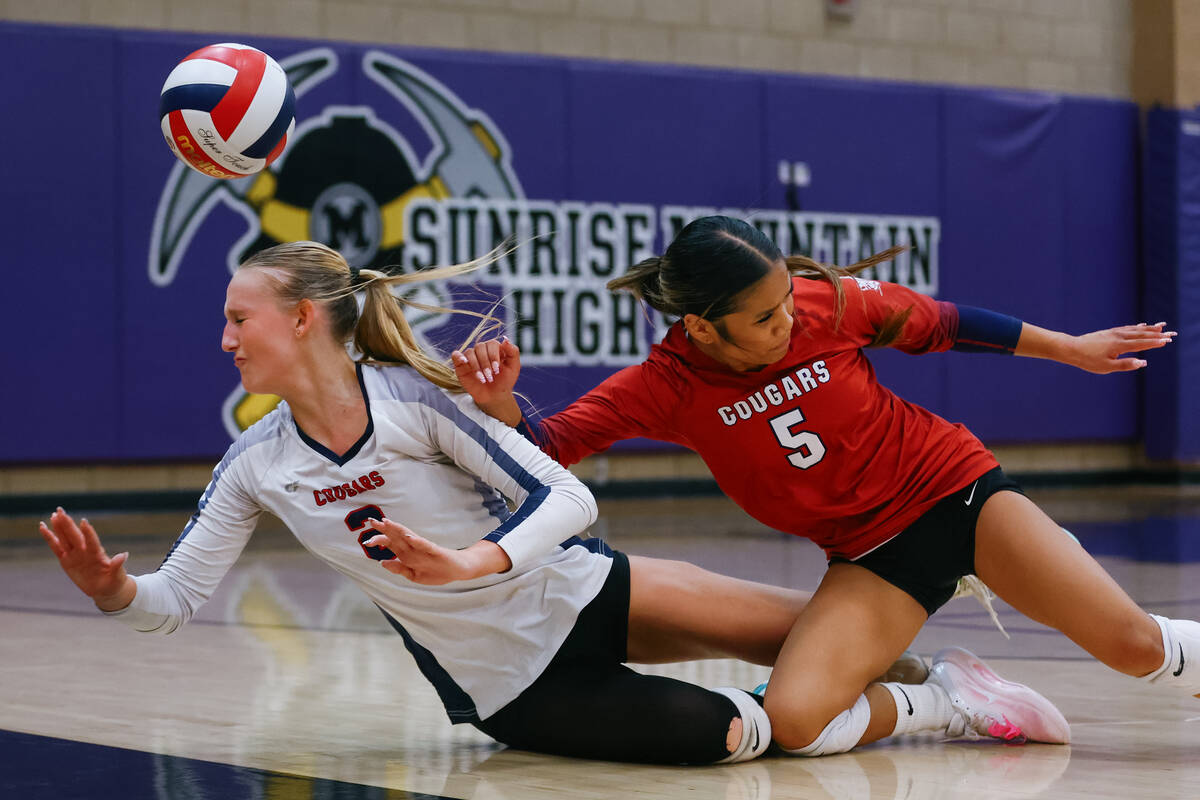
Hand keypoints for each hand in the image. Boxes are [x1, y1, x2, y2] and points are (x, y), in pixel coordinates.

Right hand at [38, 508, 134, 609]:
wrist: (105, 589)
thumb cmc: (113, 581)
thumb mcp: (117, 575)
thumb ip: (117, 565)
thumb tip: (124, 555)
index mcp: (98, 554)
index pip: (92, 541)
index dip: (88, 532)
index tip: (84, 521)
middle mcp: (85, 551)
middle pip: (75, 535)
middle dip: (68, 523)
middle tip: (60, 510)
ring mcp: (75, 554)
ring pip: (65, 538)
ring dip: (59, 527)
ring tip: (54, 515)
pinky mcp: (66, 559)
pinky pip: (56, 547)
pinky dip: (50, 538)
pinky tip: (43, 527)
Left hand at [363, 517, 511, 584]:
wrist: (459, 570)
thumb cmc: (436, 571)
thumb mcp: (414, 575)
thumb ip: (399, 568)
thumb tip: (383, 562)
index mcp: (408, 553)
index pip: (391, 543)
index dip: (379, 540)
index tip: (366, 539)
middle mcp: (415, 548)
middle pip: (397, 536)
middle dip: (384, 529)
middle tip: (371, 521)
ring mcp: (425, 548)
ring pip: (408, 537)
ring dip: (398, 530)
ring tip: (387, 523)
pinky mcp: (436, 551)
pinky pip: (425, 545)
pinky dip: (417, 541)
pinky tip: (409, 536)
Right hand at [451, 337, 520, 406]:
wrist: (494, 396)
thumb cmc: (505, 381)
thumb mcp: (514, 367)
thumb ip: (513, 352)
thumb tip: (505, 339)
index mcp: (495, 348)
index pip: (492, 343)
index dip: (493, 355)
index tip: (497, 369)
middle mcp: (482, 350)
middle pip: (480, 347)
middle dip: (485, 363)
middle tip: (490, 376)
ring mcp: (471, 356)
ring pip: (470, 352)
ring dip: (476, 366)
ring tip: (482, 379)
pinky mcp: (461, 364)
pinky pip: (456, 355)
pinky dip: (458, 356)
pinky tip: (465, 362)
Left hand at [1069, 322, 1175, 373]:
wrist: (1071, 349)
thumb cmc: (1088, 360)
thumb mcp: (1106, 367)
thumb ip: (1125, 365)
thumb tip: (1143, 362)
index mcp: (1119, 345)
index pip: (1141, 344)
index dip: (1155, 343)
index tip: (1167, 341)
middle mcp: (1118, 336)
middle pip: (1141, 334)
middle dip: (1157, 334)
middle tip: (1171, 333)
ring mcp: (1114, 332)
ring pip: (1135, 330)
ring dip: (1149, 328)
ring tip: (1161, 326)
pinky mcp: (1109, 332)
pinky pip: (1127, 328)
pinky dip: (1137, 327)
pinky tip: (1142, 325)